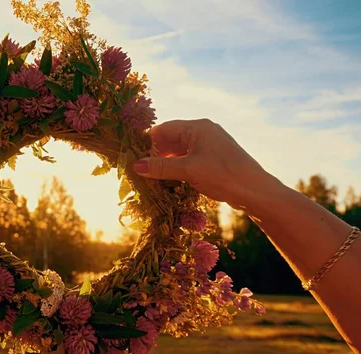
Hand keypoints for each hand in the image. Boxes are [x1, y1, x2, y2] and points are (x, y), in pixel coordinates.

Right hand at [133, 119, 278, 209]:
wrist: (256, 191)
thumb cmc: (223, 175)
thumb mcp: (188, 170)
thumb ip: (161, 167)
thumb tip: (135, 165)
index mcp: (197, 127)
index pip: (164, 129)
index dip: (147, 142)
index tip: (133, 157)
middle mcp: (203, 132)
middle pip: (170, 139)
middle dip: (155, 154)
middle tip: (140, 170)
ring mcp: (209, 145)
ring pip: (178, 151)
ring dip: (165, 163)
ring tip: (152, 177)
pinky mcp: (213, 159)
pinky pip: (188, 159)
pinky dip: (177, 168)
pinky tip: (169, 181)